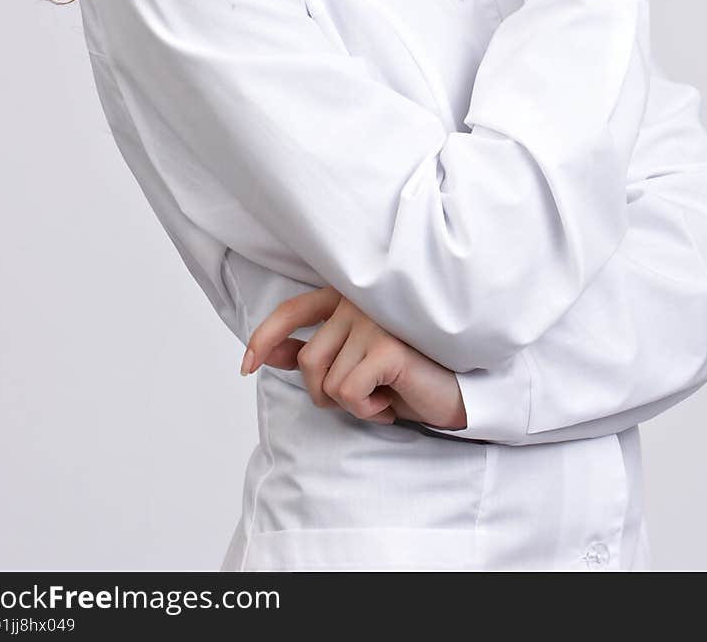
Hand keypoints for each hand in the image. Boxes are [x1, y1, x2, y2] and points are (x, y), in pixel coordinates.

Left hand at [239, 286, 466, 430]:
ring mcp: (373, 319)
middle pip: (307, 361)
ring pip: (325, 381)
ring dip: (350, 404)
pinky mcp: (386, 345)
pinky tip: (391, 401)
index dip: (263, 339)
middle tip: (361, 395)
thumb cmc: (406, 372)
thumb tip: (268, 355)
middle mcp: (357, 301)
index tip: (247, 366)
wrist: (459, 388)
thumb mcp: (354, 361)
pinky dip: (367, 410)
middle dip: (325, 393)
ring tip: (381, 393)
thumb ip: (313, 351)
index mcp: (346, 296)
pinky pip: (348, 393)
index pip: (291, 311)